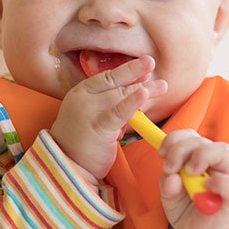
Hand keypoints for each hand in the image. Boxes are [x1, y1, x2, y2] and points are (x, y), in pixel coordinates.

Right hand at [50, 55, 166, 184]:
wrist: (66, 166)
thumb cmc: (80, 142)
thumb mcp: (91, 116)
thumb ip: (107, 105)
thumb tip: (133, 93)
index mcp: (80, 93)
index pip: (106, 77)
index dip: (126, 71)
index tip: (143, 66)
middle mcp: (83, 98)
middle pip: (115, 83)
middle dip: (135, 72)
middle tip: (152, 62)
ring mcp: (90, 112)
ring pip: (121, 95)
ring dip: (144, 90)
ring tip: (162, 86)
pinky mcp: (98, 127)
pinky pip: (118, 112)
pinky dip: (132, 102)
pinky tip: (143, 93)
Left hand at [159, 130, 228, 228]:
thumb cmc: (187, 210)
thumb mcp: (170, 198)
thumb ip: (167, 187)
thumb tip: (171, 178)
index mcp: (197, 159)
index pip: (190, 137)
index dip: (174, 139)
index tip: (162, 153)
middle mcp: (214, 163)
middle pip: (202, 141)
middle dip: (180, 150)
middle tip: (169, 168)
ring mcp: (228, 178)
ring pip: (223, 151)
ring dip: (201, 157)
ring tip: (189, 173)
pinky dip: (219, 182)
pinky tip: (207, 187)